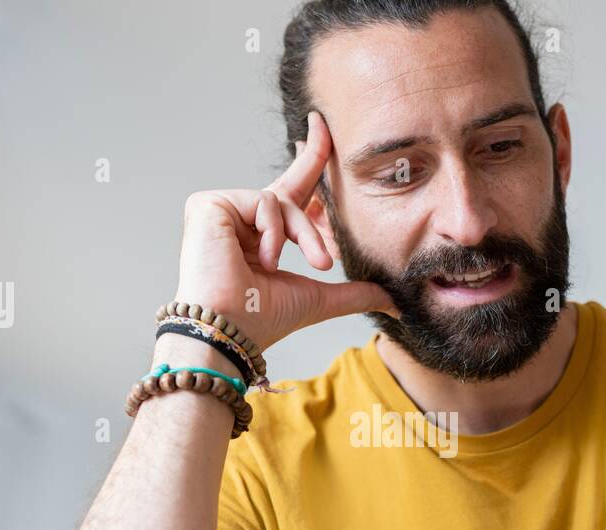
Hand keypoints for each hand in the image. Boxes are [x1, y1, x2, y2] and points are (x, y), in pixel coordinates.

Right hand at [174, 111, 396, 351]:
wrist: (230, 330)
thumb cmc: (264, 319)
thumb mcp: (320, 299)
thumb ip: (355, 294)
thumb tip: (396, 306)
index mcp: (264, 238)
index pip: (294, 197)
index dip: (311, 163)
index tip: (321, 127)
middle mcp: (242, 220)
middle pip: (289, 183)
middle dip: (312, 156)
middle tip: (321, 122)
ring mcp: (224, 211)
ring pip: (283, 201)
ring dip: (301, 236)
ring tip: (294, 267)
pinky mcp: (209, 204)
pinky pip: (263, 202)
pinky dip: (274, 232)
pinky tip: (263, 261)